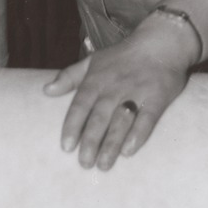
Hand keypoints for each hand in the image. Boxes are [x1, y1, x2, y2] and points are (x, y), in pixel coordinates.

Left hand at [43, 13, 200, 170]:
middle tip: (84, 163)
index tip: (66, 147)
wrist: (161, 42)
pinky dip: (138, 135)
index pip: (80, 105)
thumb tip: (46, 90)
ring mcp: (136, 93)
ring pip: (120, 122)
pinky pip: (147, 119)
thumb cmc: (123, 56)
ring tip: (104, 164)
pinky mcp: (157, 98)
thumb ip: (69, 76)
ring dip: (111, 144)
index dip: (72, 126)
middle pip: (99, 118)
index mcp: (96, 80)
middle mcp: (114, 88)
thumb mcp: (93, 61)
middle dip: (90, 141)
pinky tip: (129, 151)